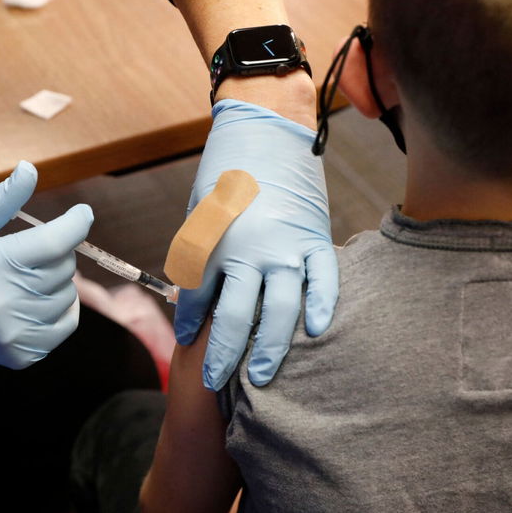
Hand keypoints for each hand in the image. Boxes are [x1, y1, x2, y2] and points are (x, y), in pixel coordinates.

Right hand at [0, 161, 92, 380]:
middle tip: (32, 253)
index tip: (81, 213)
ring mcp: (15, 332)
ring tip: (26, 279)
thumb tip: (30, 169)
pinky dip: (60, 308)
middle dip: (57, 252)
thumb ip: (1, 199)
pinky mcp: (24, 353)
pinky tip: (34, 301)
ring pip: (68, 295)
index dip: (76, 224)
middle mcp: (4, 302)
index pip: (53, 243)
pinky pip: (67, 323)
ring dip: (57, 282)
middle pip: (64, 267)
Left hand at [174, 99, 337, 389]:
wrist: (265, 128)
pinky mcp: (315, 238)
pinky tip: (316, 332)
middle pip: (235, 317)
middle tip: (216, 384)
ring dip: (270, 347)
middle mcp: (249, 250)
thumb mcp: (199, 212)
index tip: (188, 342)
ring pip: (280, 309)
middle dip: (223, 355)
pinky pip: (323, 280)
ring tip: (262, 378)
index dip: (190, 323)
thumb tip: (197, 297)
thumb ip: (200, 255)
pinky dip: (322, 305)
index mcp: (213, 242)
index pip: (197, 297)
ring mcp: (286, 246)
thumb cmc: (225, 171)